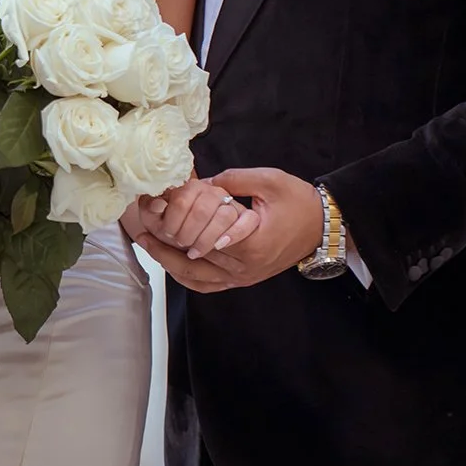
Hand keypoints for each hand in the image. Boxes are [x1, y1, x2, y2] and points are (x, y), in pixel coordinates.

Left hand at [138, 167, 321, 291]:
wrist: (323, 227)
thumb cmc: (299, 202)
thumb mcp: (268, 181)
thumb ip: (231, 179)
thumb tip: (197, 181)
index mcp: (250, 242)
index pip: (202, 234)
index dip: (176, 218)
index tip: (156, 205)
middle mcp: (243, 267)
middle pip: (191, 256)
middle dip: (163, 238)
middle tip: (141, 221)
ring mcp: (242, 279)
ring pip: (194, 275)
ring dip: (166, 259)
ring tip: (145, 241)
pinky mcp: (242, 281)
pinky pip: (207, 285)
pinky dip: (185, 277)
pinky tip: (168, 263)